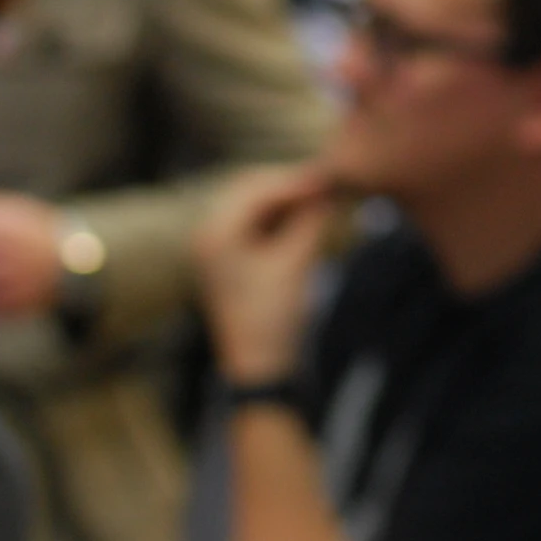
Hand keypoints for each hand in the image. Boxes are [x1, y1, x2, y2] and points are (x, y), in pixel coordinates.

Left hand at [193, 166, 338, 383]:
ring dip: (287, 199)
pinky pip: (256, 222)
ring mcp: (217, 247)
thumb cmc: (274, 316)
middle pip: (251, 189)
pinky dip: (281, 216)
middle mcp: (209, 235)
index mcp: (216, 234)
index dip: (297, 180)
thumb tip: (329, 185)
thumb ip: (311, 218)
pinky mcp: (230, 259)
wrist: (261, 365)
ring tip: (323, 199)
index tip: (332, 175)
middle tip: (328, 184)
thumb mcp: (296, 261)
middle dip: (289, 185)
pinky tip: (308, 217)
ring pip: (255, 204)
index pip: (259, 188)